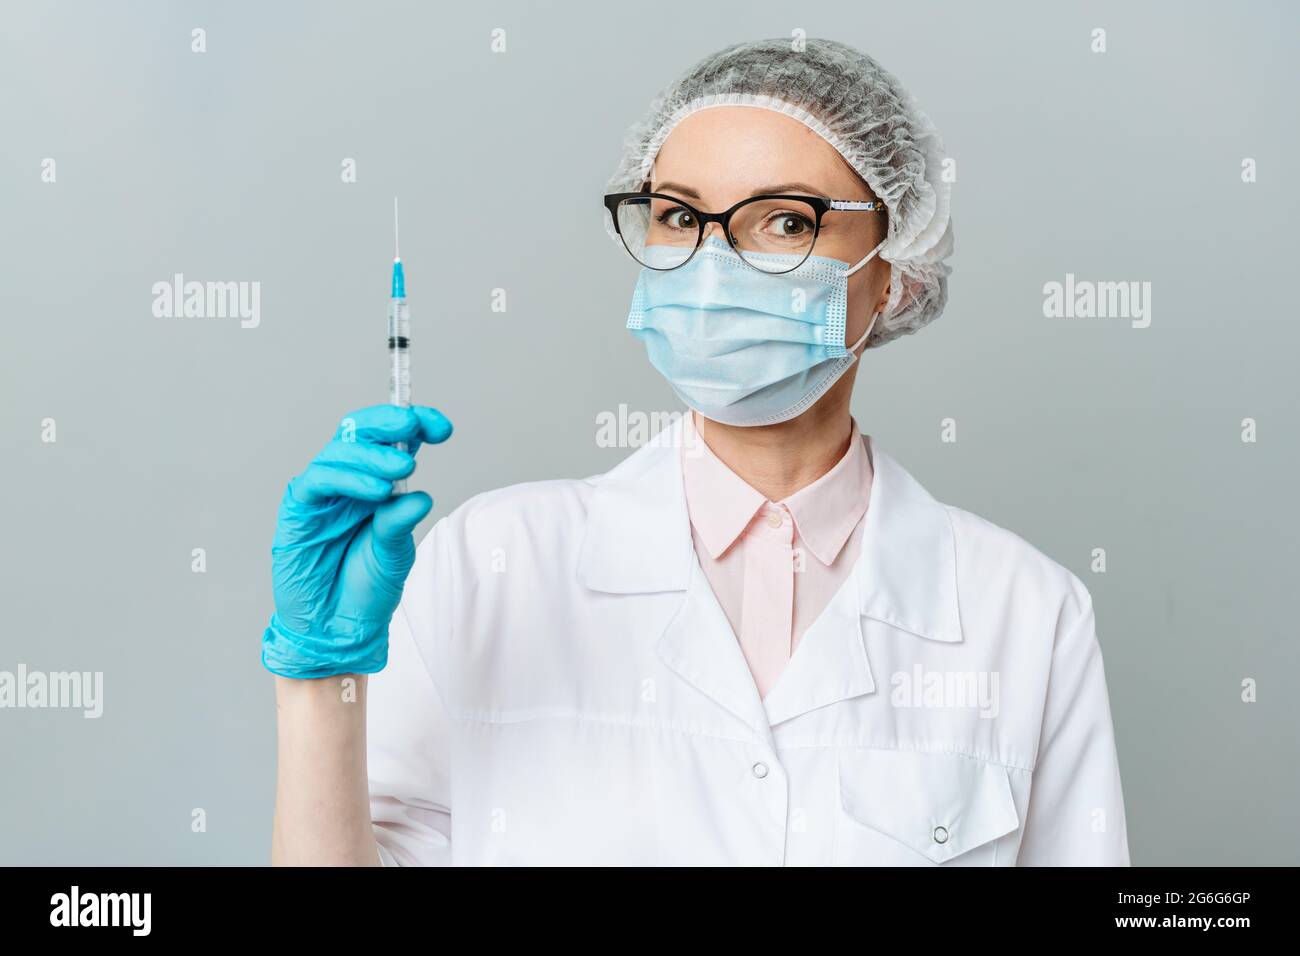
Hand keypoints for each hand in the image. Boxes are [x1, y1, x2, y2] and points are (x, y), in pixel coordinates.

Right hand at [261, 404, 453, 678]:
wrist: (336, 627)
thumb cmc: (365, 587)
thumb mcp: (395, 553)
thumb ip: (401, 521)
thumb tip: (421, 496)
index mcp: (376, 483)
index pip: (393, 439)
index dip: (416, 424)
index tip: (442, 427)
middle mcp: (348, 481)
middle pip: (361, 432)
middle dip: (389, 422)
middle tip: (415, 427)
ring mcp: (322, 494)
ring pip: (339, 451)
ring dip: (373, 454)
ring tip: (402, 468)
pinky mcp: (298, 510)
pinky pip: (318, 480)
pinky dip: (347, 478)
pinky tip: (375, 490)